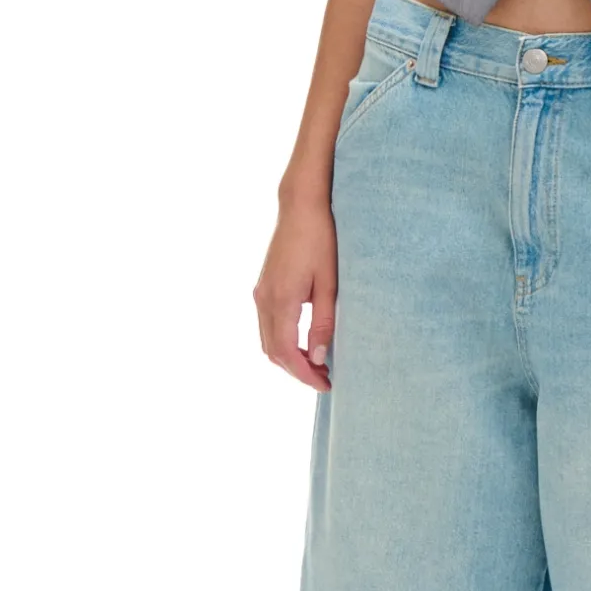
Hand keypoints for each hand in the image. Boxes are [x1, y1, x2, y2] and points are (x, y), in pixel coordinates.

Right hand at [255, 196, 337, 388]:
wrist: (301, 205)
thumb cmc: (321, 239)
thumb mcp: (330, 283)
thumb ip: (324, 322)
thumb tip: (319, 358)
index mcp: (281, 300)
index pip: (287, 353)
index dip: (305, 375)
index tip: (326, 385)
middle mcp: (264, 299)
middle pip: (273, 352)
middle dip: (297, 371)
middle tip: (325, 379)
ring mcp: (260, 293)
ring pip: (268, 341)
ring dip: (289, 358)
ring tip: (317, 365)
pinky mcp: (263, 287)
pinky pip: (267, 326)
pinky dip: (282, 342)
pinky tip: (304, 344)